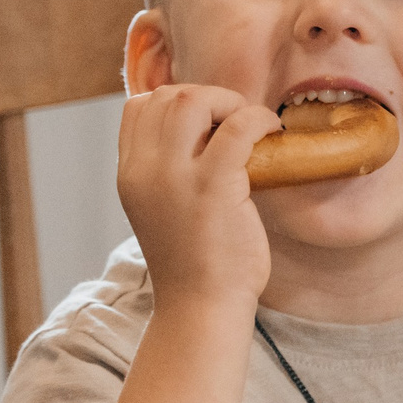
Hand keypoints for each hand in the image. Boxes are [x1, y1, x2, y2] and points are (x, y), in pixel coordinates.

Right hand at [116, 85, 282, 316]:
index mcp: (129, 175)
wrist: (201, 306)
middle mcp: (143, 172)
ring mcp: (174, 178)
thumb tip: (208, 129)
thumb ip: (169, 170)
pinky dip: (258, 120)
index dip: (177, 100)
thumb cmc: (194, 260)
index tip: (208, 123)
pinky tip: (273, 133)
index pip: (137, 106)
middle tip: (236, 123)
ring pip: (193, 101)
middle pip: (166, 96)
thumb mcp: (163, 207)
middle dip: (208, 97)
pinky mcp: (212, 187)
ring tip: (251, 127)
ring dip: (230, 103)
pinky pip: (237, 128)